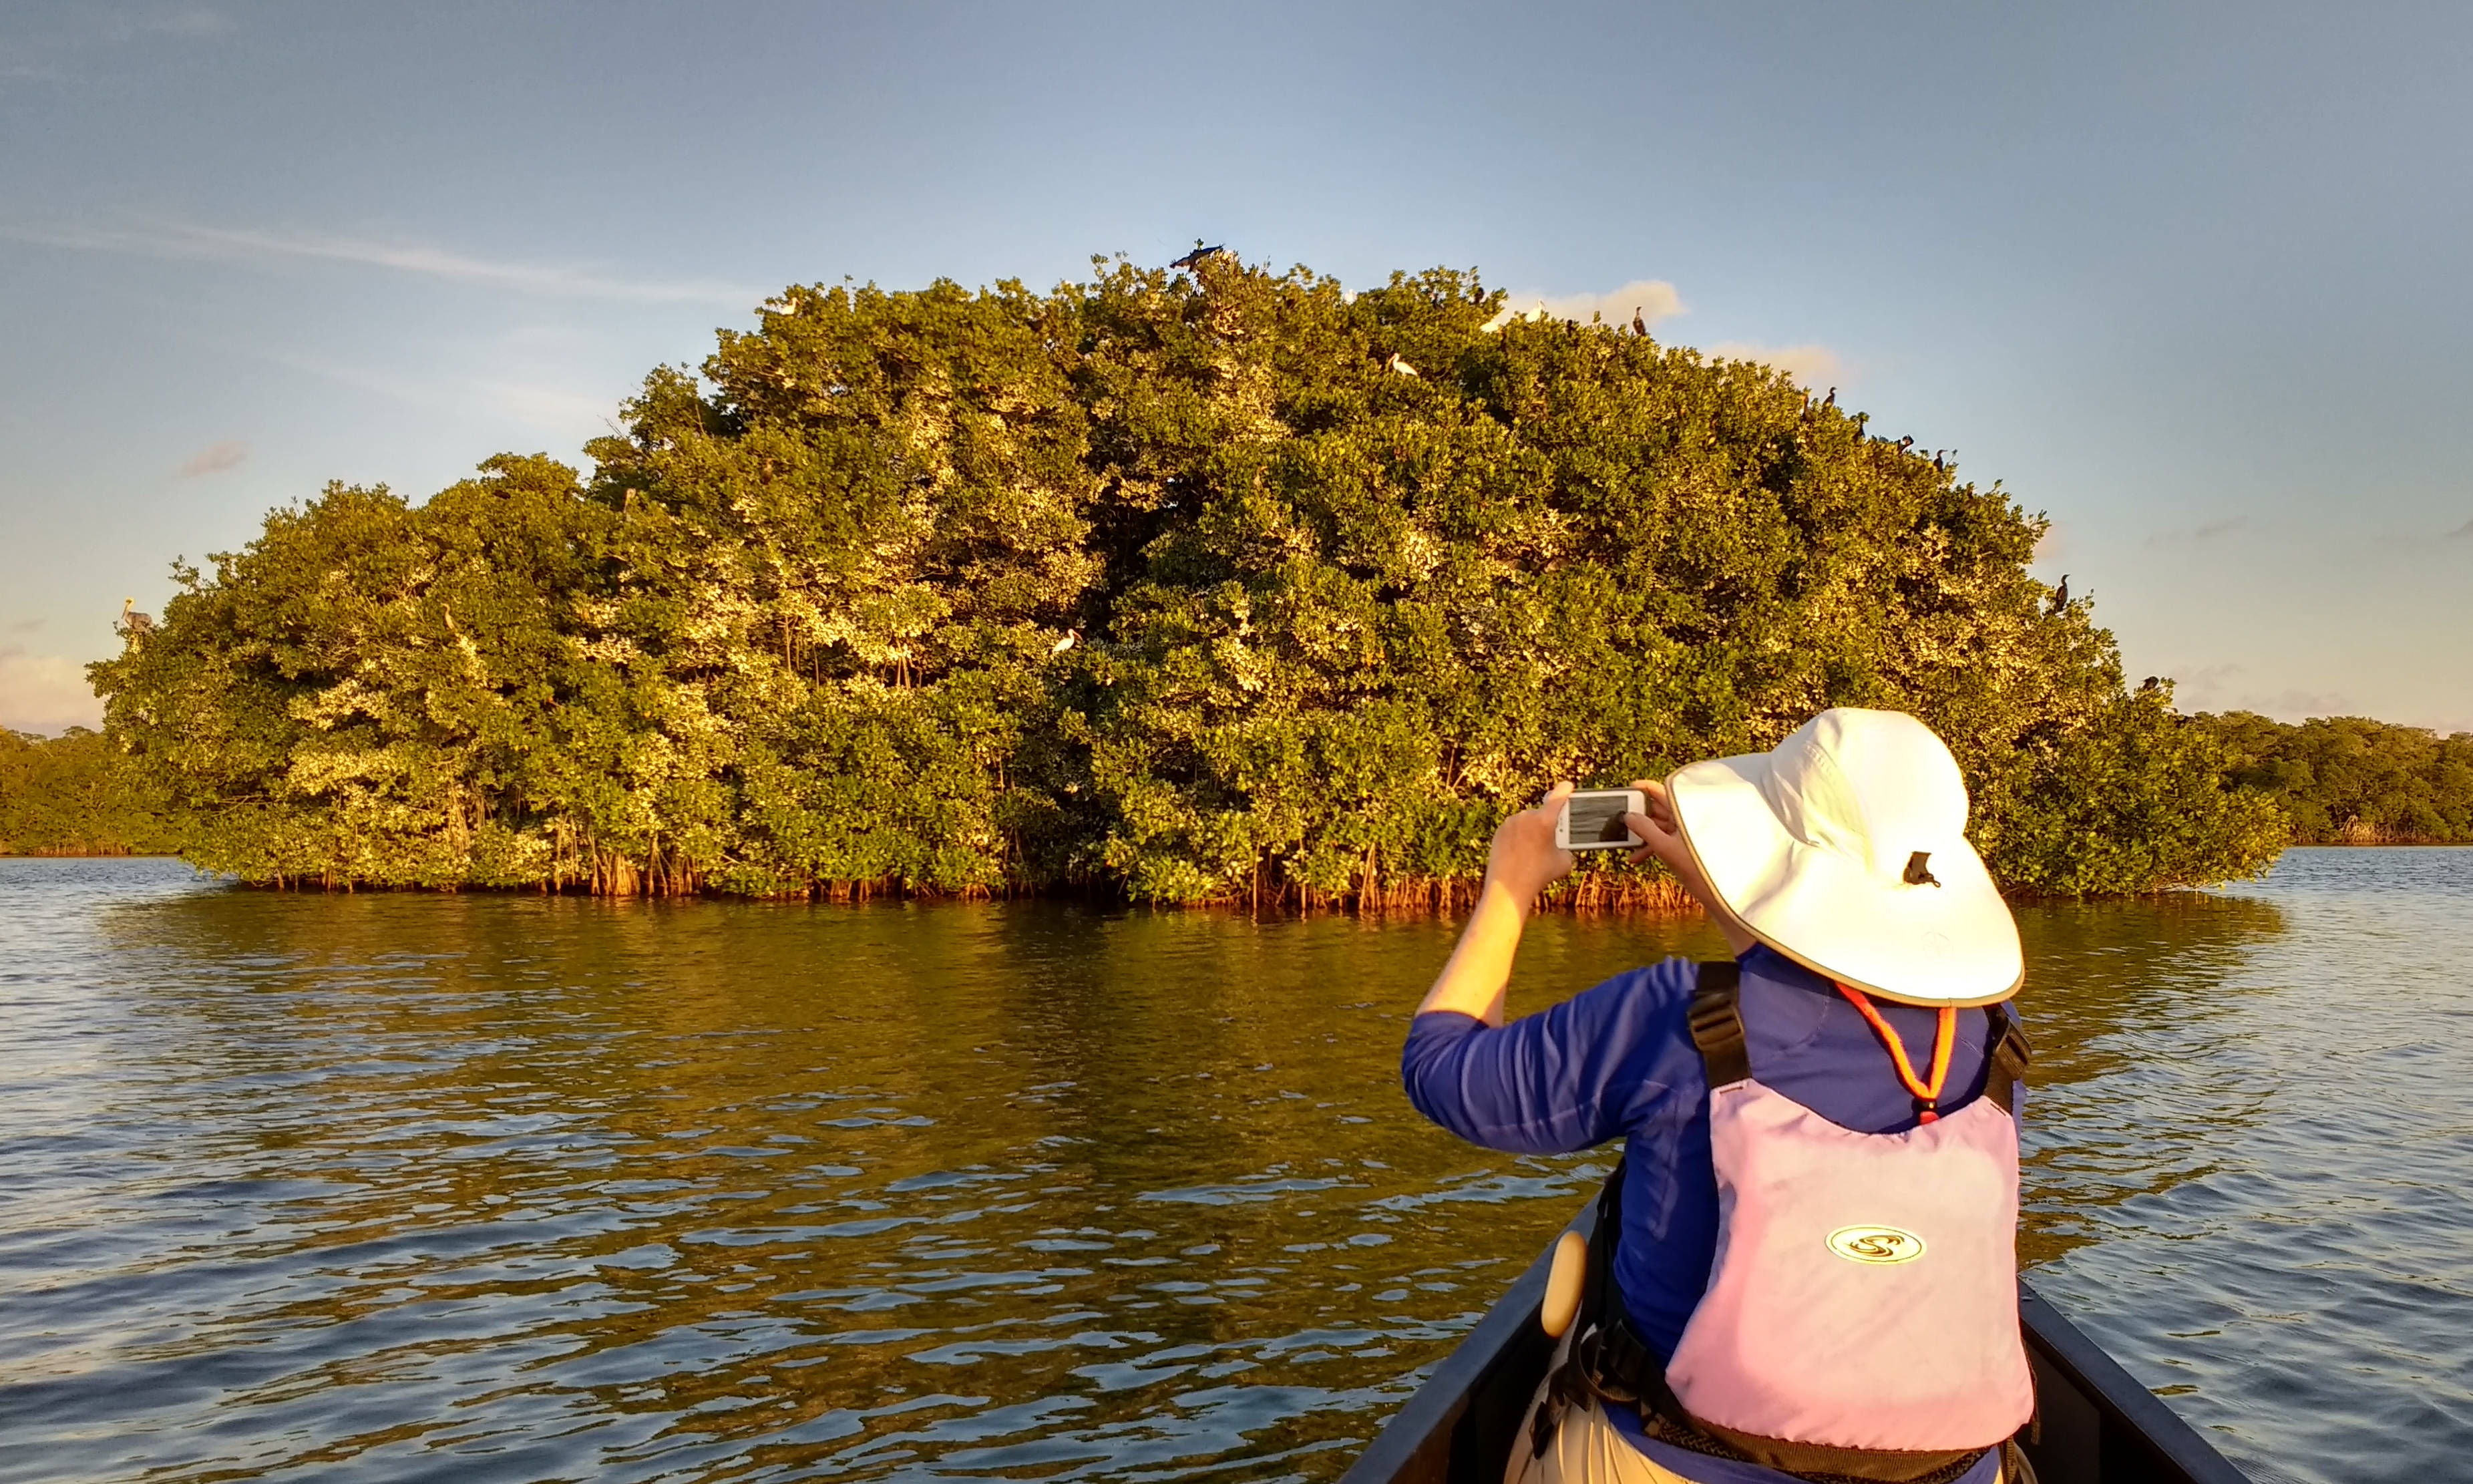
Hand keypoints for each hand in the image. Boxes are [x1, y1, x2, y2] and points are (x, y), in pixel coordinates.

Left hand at [1484, 783, 1577, 907]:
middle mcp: (1526, 817)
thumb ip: (1566, 849)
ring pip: (1526, 822)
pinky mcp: (1499, 831)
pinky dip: (1518, 837)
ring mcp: (1510, 823)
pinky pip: (1513, 829)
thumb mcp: (1564, 863)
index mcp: (1544, 820)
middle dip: (1546, 824)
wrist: (1508, 887)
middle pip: (1541, 814)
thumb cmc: (1538, 875)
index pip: (1558, 797)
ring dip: (1531, 831)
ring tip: (1532, 852)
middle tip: (1548, 842)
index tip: (1568, 786)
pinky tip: (1520, 852)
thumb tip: (1562, 848)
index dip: (1565, 790)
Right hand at [1622, 776, 1760, 956]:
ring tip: (1625, 839)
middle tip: (1622, 817)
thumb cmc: (1699, 868)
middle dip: (1640, 813)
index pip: (1664, 791)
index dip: (1646, 789)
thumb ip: (1646, 830)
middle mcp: (1686, 819)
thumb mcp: (1667, 848)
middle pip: (1658, 808)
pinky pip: (1662, 841)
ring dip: (1642, 833)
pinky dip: (1649, 847)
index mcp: (1687, 812)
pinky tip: (1635, 857)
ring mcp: (1684, 833)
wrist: (1718, 894)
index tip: (1629, 789)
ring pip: (1658, 826)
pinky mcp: (1681, 846)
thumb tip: (1628, 816)